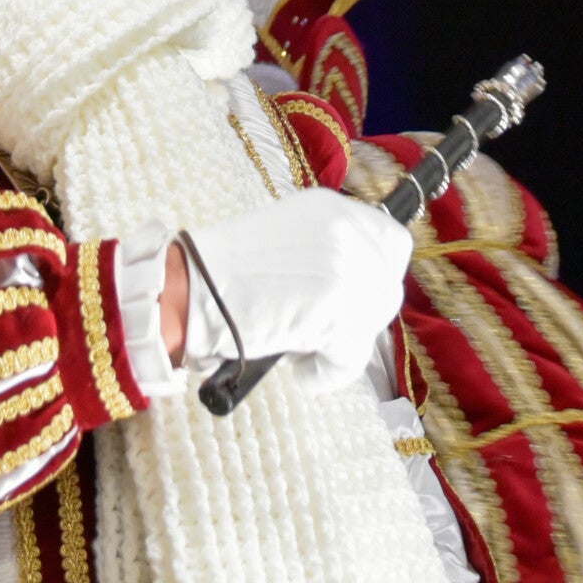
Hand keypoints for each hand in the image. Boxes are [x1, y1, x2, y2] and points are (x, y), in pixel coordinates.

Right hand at [178, 189, 410, 390]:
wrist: (191, 291)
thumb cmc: (224, 274)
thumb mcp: (287, 240)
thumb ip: (326, 252)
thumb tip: (355, 288)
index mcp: (333, 209)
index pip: (392, 242)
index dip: (378, 276)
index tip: (355, 298)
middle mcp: (347, 231)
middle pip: (387, 288)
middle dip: (358, 317)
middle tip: (318, 329)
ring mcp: (347, 269)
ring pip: (370, 325)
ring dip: (339, 345)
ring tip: (300, 346)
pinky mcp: (340, 311)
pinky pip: (352, 358)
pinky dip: (326, 373)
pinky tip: (298, 368)